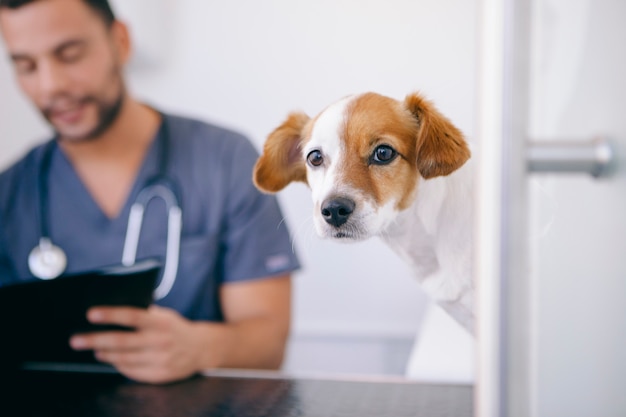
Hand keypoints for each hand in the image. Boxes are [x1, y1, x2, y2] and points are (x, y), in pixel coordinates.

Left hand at [70, 305, 205, 383]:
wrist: (201, 349)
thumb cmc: (176, 328)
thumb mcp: (164, 315)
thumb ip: (144, 313)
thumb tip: (114, 310)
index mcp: (161, 322)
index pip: (132, 316)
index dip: (111, 315)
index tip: (91, 314)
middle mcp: (160, 341)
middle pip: (122, 341)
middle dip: (95, 340)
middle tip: (76, 340)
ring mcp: (160, 360)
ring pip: (123, 359)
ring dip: (104, 353)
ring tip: (94, 348)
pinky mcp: (159, 375)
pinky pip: (131, 371)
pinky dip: (119, 364)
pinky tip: (112, 358)